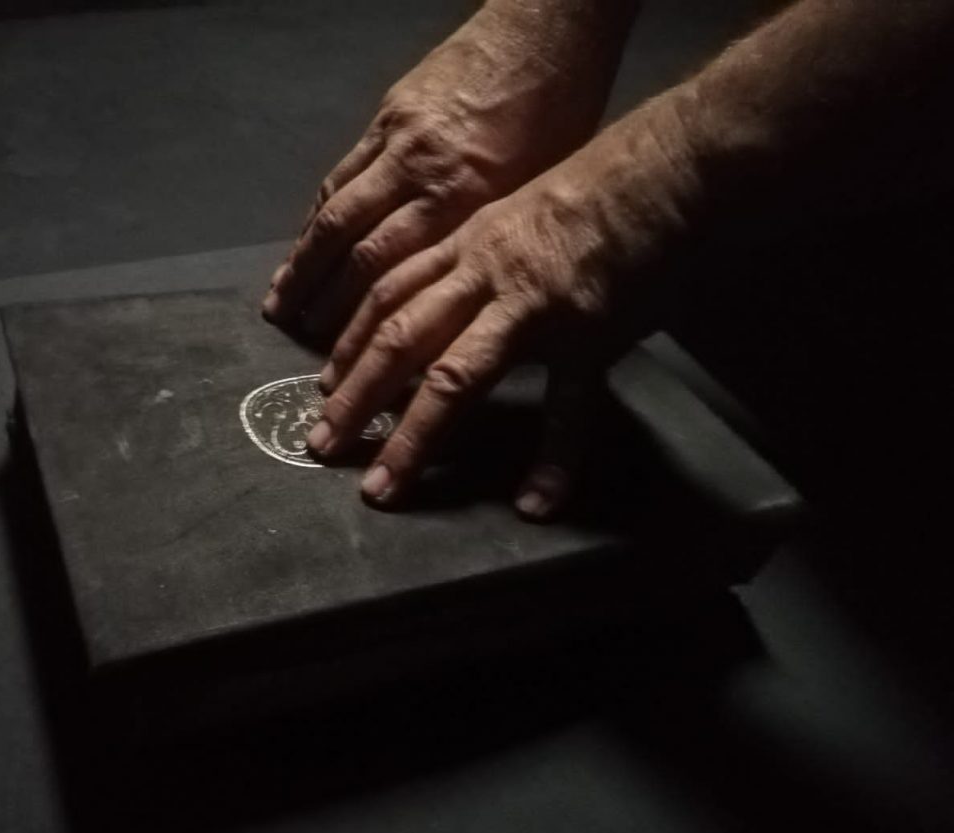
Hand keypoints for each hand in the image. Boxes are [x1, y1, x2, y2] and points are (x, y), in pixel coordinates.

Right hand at [261, 0, 636, 338]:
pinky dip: (319, 211)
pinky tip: (307, 239)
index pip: (391, 264)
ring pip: (335, 206)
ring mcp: (397, 138)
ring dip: (303, 256)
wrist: (546, 26)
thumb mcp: (543, 184)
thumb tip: (459, 289)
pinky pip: (343, 171)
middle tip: (290, 329)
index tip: (338, 348)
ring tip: (280, 295)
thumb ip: (492, 235)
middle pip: (351, 241)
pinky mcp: (388, 113)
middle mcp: (420, 169)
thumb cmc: (563, 110)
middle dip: (317, 292)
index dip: (356, 310)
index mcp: (464, 194)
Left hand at [303, 93, 705, 519]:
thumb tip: (456, 294)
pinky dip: (554, 459)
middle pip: (398, 339)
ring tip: (383, 488)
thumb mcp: (521, 209)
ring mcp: (534, 308)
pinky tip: (536, 502)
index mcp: (467, 243)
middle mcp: (485, 275)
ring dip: (412, 437)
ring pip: (455, 376)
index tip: (323, 387)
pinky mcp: (590, 335)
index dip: (348, 344)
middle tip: (322, 445)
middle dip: (354, 397)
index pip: (387, 296)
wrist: (673, 166)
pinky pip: (568, 407)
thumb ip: (485, 253)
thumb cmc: (603, 181)